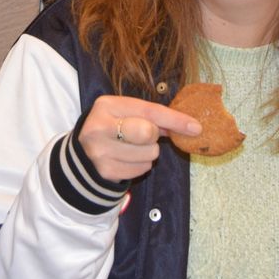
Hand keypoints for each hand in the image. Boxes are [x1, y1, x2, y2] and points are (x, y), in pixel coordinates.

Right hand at [75, 94, 202, 183]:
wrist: (82, 153)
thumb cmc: (111, 128)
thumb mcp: (125, 114)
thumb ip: (152, 117)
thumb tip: (189, 126)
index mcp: (106, 105)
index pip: (148, 110)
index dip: (175, 119)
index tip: (196, 127)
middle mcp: (99, 127)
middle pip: (148, 132)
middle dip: (153, 136)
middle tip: (143, 136)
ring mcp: (100, 152)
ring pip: (149, 154)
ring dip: (148, 153)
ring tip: (132, 149)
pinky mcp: (105, 172)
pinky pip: (142, 169)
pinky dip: (141, 165)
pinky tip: (127, 160)